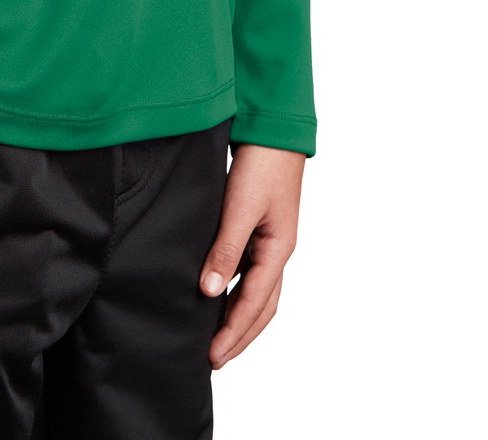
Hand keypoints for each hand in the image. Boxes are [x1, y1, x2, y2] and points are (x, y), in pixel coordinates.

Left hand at [199, 141, 305, 366]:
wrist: (274, 127)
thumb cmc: (261, 163)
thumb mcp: (240, 206)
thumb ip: (226, 249)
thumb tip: (209, 292)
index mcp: (278, 250)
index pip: (254, 304)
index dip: (233, 332)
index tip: (212, 356)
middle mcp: (278, 250)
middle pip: (262, 307)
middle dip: (240, 335)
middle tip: (215, 359)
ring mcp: (271, 239)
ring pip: (258, 291)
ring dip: (240, 316)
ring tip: (216, 335)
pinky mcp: (261, 226)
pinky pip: (251, 271)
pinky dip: (237, 290)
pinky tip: (218, 292)